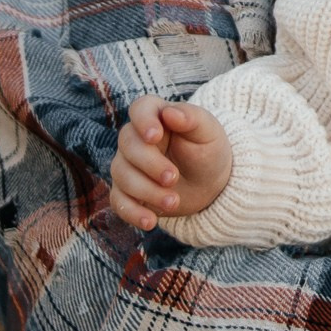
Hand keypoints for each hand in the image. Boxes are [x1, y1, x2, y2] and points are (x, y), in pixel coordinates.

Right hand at [107, 96, 232, 229]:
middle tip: (173, 177)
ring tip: (174, 202)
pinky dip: (133, 213)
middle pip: (128, 145)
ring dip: (146, 190)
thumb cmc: (208, 150)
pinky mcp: (127, 192)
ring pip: (122, 175)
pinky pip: (119, 201)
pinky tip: (150, 222)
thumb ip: (192, 118)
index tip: (155, 136)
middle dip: (150, 164)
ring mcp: (128, 166)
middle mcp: (137, 139)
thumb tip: (170, 113)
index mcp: (157, 116)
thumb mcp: (209, 132)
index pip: (140, 108)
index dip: (143, 121)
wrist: (210, 183)